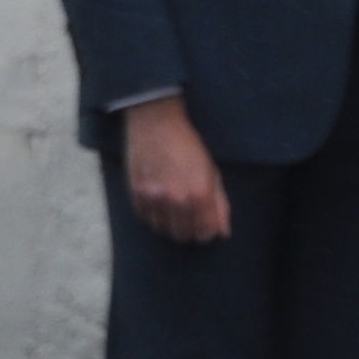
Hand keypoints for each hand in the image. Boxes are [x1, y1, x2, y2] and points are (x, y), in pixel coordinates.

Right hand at [122, 98, 227, 245]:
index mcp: (201, 195)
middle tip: (188, 218)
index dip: (207, 233)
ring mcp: (154, 198)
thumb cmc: (188, 146)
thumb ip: (220, 205)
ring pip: (162, 229)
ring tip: (171, 210)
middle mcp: (177, 200)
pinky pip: (144, 217)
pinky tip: (157, 202)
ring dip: (168, 224)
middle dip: (188, 231)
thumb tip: (222, 232)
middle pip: (182, 235)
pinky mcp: (136, 192)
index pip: (206, 232)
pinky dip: (152, 214)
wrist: (156, 124)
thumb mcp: (212, 173)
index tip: (204, 227)